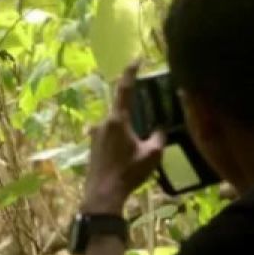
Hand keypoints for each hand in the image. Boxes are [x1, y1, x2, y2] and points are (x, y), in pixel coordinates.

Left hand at [82, 62, 165, 213]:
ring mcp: (95, 134)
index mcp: (118, 119)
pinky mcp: (92, 146)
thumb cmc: (128, 173)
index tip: (137, 59)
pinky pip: (109, 136)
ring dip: (127, 129)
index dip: (131, 72)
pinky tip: (127, 155)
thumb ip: (159, 136)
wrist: (102, 195)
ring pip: (115, 124)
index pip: (125, 88)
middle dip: (134, 110)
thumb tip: (161, 127)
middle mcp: (103, 122)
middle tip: (148, 116)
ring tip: (138, 144)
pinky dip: (119, 139)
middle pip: (121, 108)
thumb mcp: (152, 154)